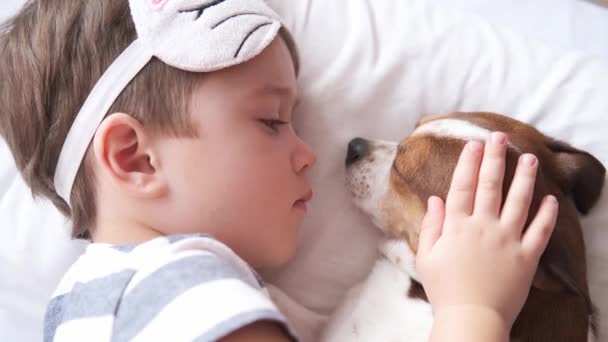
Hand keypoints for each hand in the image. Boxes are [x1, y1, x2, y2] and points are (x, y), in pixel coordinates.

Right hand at [415, 132, 557, 328]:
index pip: (462, 186)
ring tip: (528, 157)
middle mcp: (483, 227)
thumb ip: (431, 226)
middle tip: (499, 137)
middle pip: (490, 185)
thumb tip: (435, 199)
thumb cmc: (444, 289)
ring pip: (518, 201)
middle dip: (494, 158)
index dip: (468, 162)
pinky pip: (540, 231)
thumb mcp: (426, 257)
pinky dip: (547, 214)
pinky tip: (550, 198)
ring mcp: (507, 240)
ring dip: (524, 177)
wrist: (471, 318)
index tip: (473, 143)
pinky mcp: (526, 257)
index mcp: (457, 227)